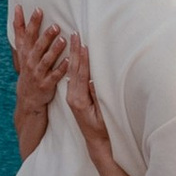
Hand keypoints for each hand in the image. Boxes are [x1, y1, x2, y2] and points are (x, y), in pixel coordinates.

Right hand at [11, 8, 67, 115]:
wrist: (28, 97)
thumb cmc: (28, 67)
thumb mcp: (22, 49)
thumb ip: (20, 29)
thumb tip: (17, 8)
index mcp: (26, 52)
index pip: (28, 35)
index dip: (32, 22)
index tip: (38, 10)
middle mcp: (31, 61)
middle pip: (38, 47)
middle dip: (46, 36)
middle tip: (55, 26)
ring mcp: (38, 73)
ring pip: (46, 60)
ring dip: (54, 51)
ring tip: (63, 41)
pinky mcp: (47, 84)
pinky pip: (55, 75)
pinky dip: (62, 68)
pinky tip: (69, 61)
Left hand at [63, 33, 115, 155]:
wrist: (97, 142)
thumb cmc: (104, 128)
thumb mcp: (103, 113)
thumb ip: (96, 96)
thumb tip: (92, 79)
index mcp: (79, 99)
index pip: (80, 73)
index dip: (82, 58)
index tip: (82, 43)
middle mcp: (73, 96)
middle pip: (73, 69)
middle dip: (74, 51)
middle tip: (73, 34)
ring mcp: (71, 97)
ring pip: (71, 72)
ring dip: (72, 55)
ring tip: (71, 39)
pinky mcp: (73, 97)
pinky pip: (72, 77)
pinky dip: (73, 64)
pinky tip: (73, 56)